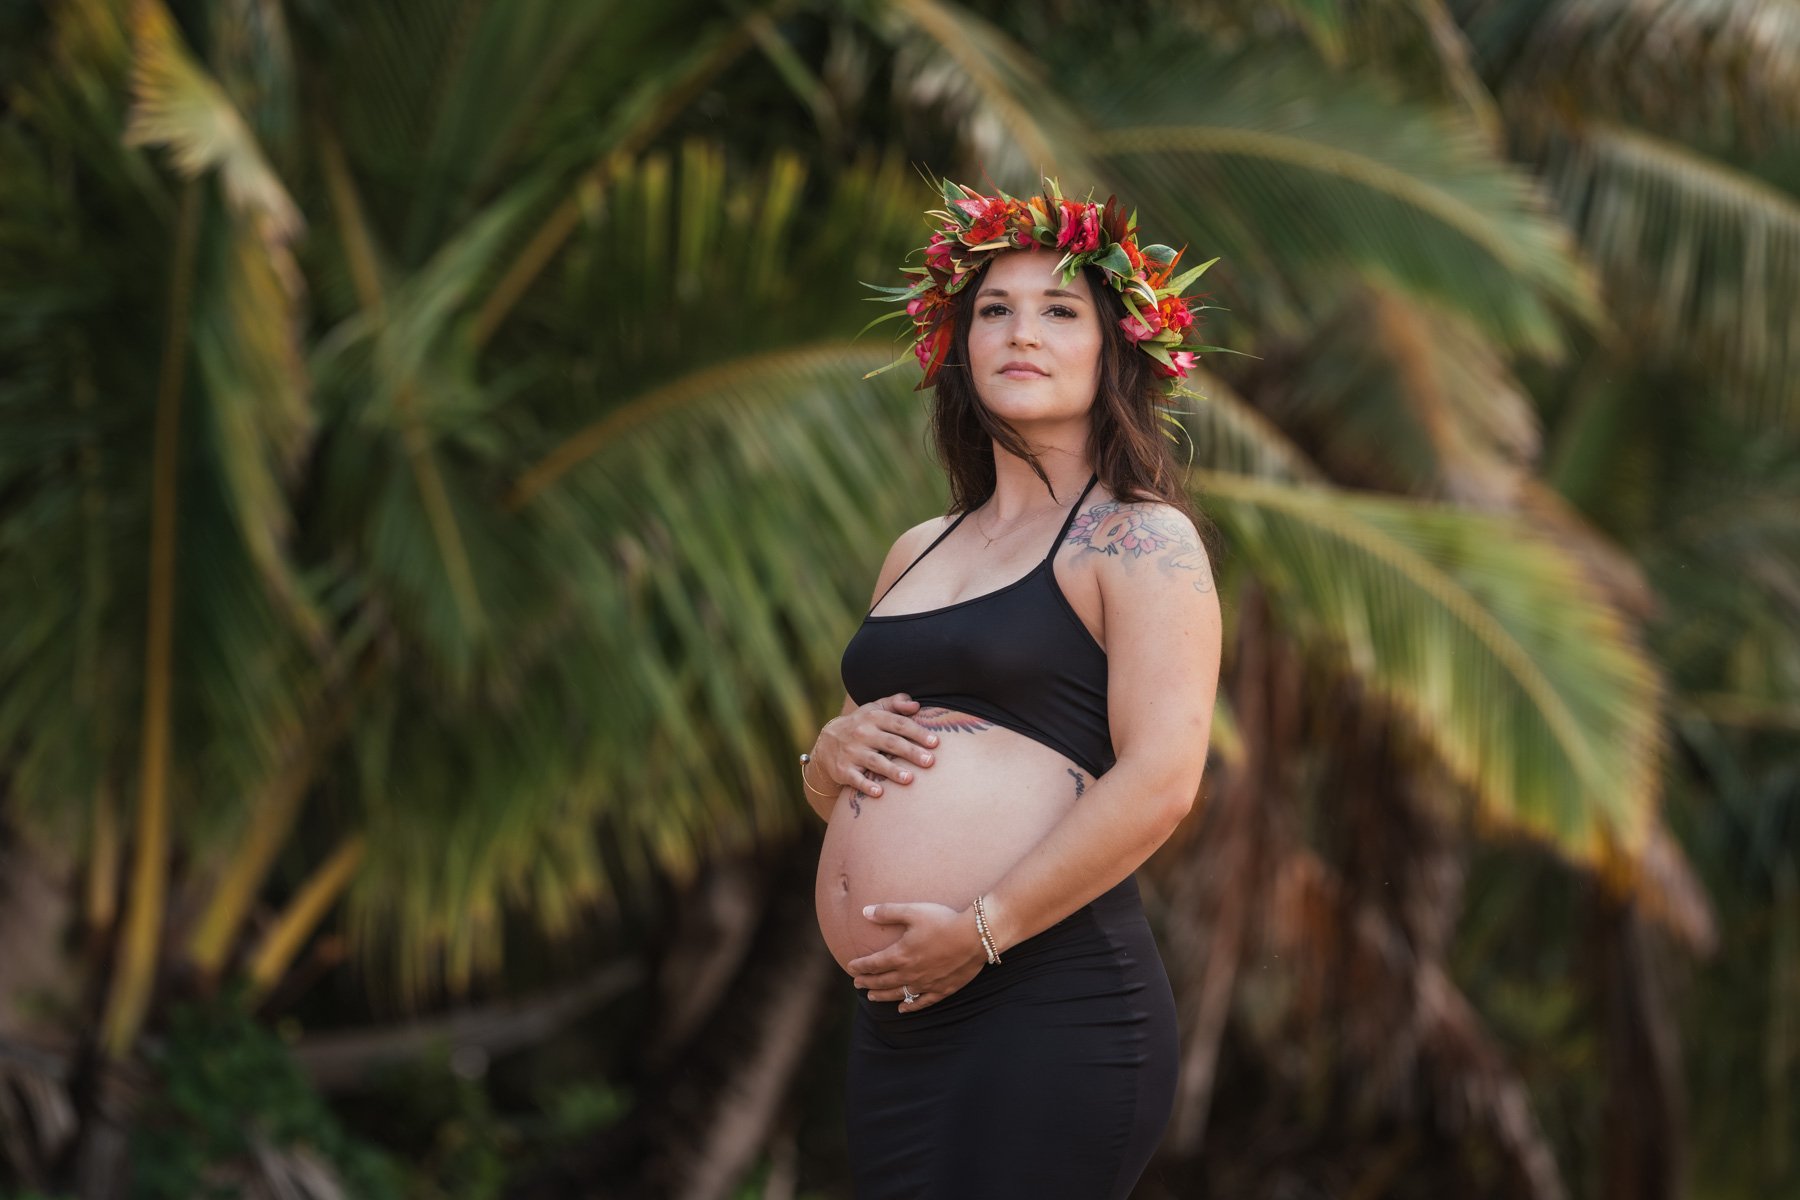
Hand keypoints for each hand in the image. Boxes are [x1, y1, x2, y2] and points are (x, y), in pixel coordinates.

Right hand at [814, 694, 939, 797]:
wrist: (827, 741)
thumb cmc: (861, 725)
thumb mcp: (874, 708)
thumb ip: (895, 703)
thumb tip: (916, 705)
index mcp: (874, 717)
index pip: (899, 724)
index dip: (918, 733)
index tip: (935, 742)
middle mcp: (863, 734)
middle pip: (891, 743)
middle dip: (911, 752)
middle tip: (930, 762)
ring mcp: (852, 752)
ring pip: (875, 761)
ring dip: (892, 771)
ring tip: (909, 779)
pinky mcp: (843, 769)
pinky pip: (856, 779)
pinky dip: (866, 786)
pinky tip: (879, 793)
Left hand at [848, 902, 984, 1011]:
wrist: (975, 936)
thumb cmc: (944, 921)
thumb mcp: (913, 911)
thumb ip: (888, 912)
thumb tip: (865, 911)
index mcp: (901, 954)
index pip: (873, 964)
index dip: (860, 966)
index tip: (850, 967)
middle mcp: (910, 973)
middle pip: (883, 981)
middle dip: (867, 982)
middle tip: (856, 983)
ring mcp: (926, 984)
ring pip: (899, 994)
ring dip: (883, 996)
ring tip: (871, 997)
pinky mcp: (942, 989)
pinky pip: (922, 1002)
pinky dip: (910, 1006)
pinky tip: (903, 1009)